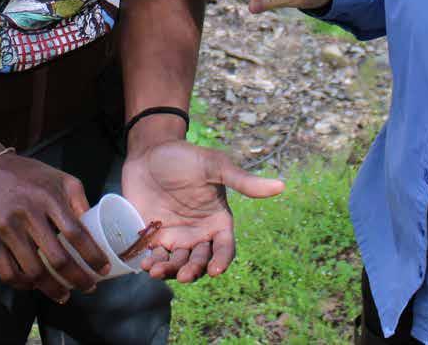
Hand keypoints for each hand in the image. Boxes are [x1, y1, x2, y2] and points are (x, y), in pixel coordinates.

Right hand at [0, 151, 108, 302]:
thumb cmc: (27, 174)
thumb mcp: (59, 177)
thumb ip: (78, 199)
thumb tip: (95, 224)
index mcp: (49, 198)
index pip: (76, 233)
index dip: (92, 255)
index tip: (103, 269)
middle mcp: (28, 214)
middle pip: (57, 257)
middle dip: (76, 278)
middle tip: (87, 287)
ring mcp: (6, 229)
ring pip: (33, 270)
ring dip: (51, 288)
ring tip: (63, 294)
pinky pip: (6, 271)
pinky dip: (22, 284)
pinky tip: (34, 286)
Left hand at [121, 139, 284, 282]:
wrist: (150, 152)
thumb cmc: (186, 157)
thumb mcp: (215, 167)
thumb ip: (243, 181)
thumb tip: (281, 185)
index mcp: (218, 220)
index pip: (225, 248)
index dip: (222, 261)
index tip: (216, 270)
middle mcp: (199, 233)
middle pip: (201, 262)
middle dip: (193, 270)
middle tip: (184, 274)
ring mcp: (176, 237)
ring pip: (177, 264)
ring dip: (170, 271)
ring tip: (157, 270)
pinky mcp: (154, 237)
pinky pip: (156, 258)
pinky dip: (152, 264)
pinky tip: (145, 264)